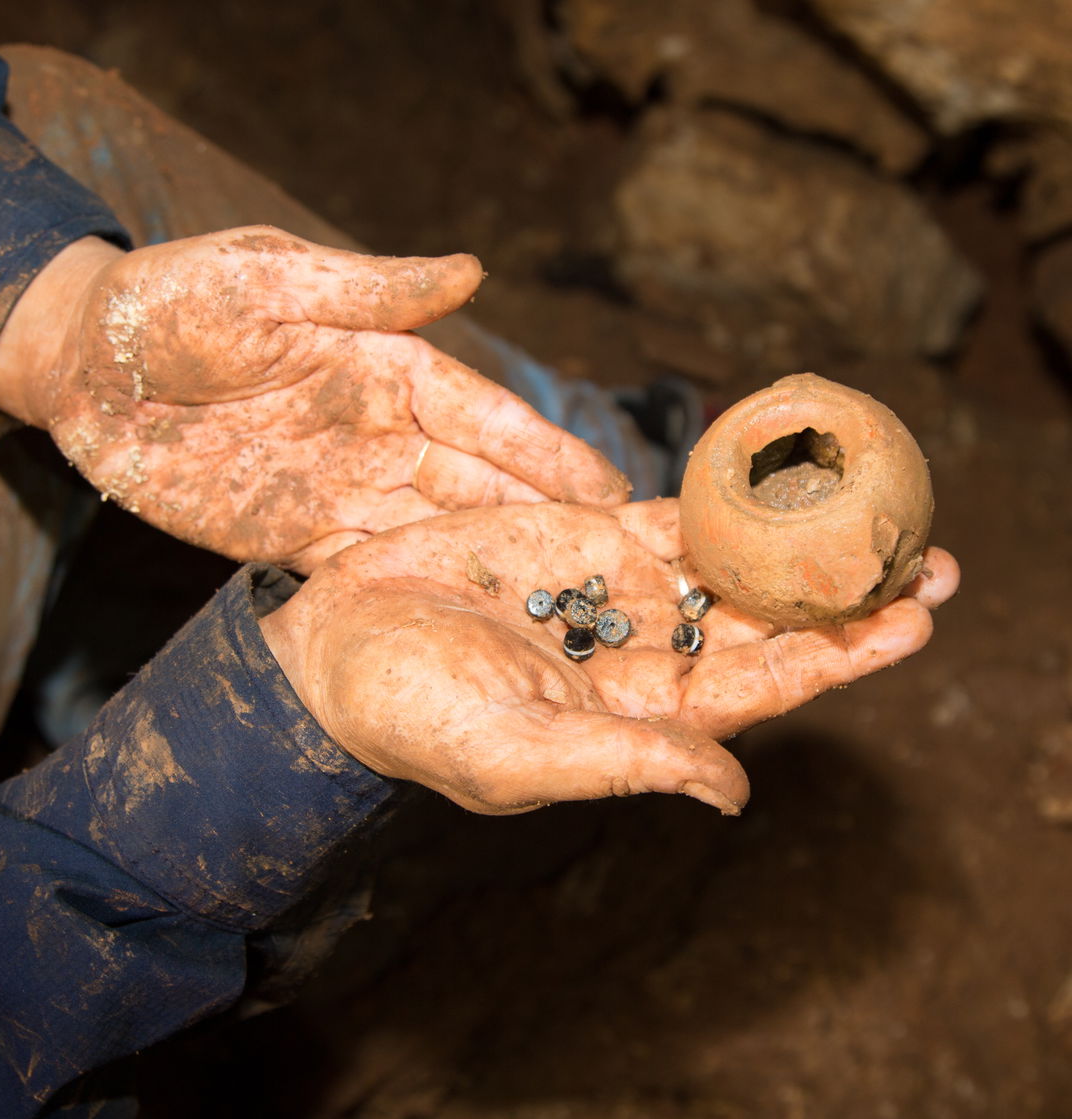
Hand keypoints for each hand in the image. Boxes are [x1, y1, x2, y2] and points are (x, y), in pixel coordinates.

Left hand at [0, 231, 630, 573]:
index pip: (481, 416)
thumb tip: (473, 273)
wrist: (82, 368)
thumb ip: (368, 288)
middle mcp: (372, 431)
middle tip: (616, 570)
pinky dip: (409, 595)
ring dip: (486, 569)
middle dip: (539, 524)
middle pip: (472, 486)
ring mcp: (332, 489)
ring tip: (557, 612)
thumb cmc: (170, 303)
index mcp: (381, 365)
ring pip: (428, 536)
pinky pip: (362, 570)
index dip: (545, 453)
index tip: (609, 489)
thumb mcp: (266, 280)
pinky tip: (454, 625)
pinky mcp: (286, 535)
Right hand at [259, 499, 958, 814]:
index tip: (910, 622)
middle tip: (930, 559)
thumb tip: (734, 790)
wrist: (335, 648)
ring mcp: (612, 591)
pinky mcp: (576, 537)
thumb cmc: (411, 716)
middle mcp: (642, 653)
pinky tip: (778, 474)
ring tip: (875, 507)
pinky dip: (723, 496)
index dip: (837, 656)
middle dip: (843, 596)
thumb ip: (624, 766)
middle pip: (765, 622)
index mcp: (637, 715)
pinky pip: (668, 514)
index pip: (760, 685)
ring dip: (800, 541)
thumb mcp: (512, 753)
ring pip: (728, 564)